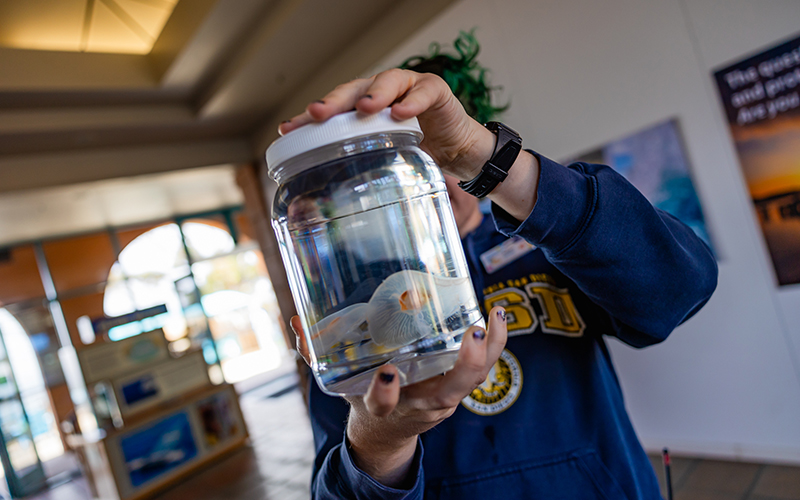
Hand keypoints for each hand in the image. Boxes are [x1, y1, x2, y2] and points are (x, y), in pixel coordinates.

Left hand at [278, 69, 539, 221]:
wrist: (459, 152)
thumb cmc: (417, 155)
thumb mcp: (384, 162)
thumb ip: (360, 167)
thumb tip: (319, 205)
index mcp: (363, 110)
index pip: (333, 110)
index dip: (309, 118)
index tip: (286, 129)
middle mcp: (381, 93)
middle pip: (353, 90)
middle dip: (334, 102)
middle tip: (317, 114)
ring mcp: (408, 88)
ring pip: (386, 82)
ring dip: (374, 94)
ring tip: (364, 108)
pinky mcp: (435, 90)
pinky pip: (423, 93)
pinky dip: (413, 102)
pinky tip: (402, 113)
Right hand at [291, 307, 507, 487]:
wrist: (386, 433)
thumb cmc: (363, 396)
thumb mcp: (337, 380)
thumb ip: (316, 353)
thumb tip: (294, 320)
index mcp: (381, 406)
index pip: (382, 405)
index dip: (386, 392)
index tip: (387, 372)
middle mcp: (417, 405)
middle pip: (446, 394)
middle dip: (462, 368)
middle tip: (471, 336)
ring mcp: (441, 400)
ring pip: (472, 382)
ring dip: (487, 351)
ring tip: (493, 315)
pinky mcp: (457, 390)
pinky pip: (482, 371)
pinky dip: (494, 345)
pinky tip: (496, 315)